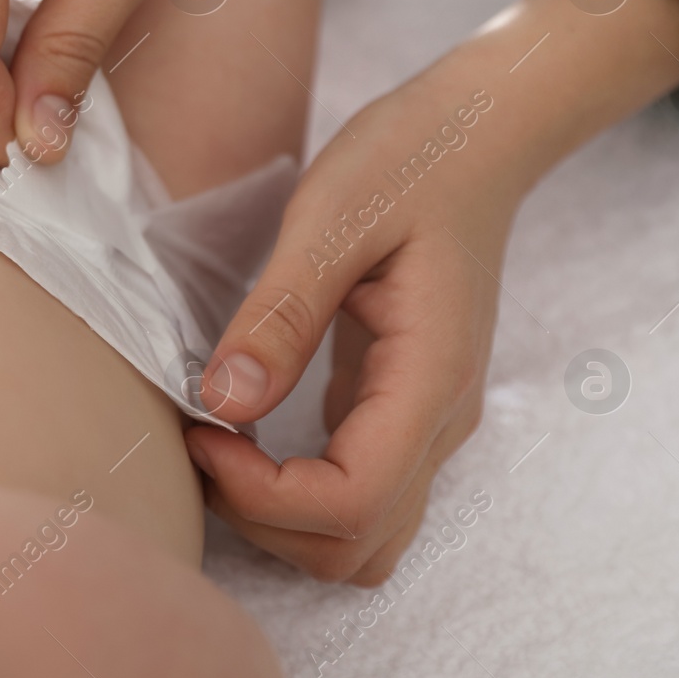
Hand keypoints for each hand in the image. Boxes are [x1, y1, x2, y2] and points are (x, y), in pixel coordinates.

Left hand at [186, 0, 678, 583]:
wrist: (479, 131)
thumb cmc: (411, 157)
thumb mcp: (333, 218)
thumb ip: (281, 315)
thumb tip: (222, 404)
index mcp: (430, 378)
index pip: (352, 503)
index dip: (264, 495)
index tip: (200, 432)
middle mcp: (440, 418)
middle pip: (357, 547)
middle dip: (264, 520)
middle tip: (199, 442)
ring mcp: (426, 418)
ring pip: (361, 536)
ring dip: (280, 518)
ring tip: (217, 444)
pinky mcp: (400, 403)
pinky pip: (354, 490)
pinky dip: (293, 489)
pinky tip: (243, 430)